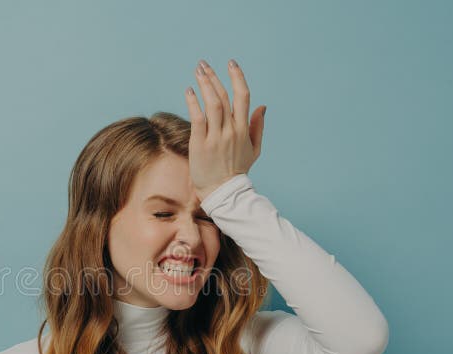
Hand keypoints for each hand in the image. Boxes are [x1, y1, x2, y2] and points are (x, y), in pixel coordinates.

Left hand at [184, 59, 265, 199]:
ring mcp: (216, 137)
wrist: (223, 192)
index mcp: (244, 129)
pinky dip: (193, 103)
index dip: (237, 77)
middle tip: (203, 64)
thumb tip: (262, 106)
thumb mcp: (254, 149)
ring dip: (205, 85)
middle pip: (224, 97)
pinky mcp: (201, 144)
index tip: (231, 63)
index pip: (243, 96)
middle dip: (214, 77)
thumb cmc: (237, 171)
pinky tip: (189, 91)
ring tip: (198, 71)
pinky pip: (198, 118)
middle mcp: (231, 130)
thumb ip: (258, 127)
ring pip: (212, 104)